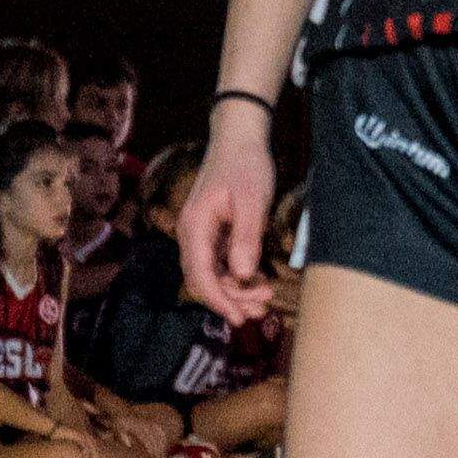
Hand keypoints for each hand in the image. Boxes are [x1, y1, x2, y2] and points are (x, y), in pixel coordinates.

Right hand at [178, 128, 278, 320]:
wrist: (239, 138)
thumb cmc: (245, 165)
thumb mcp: (252, 201)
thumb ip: (246, 238)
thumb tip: (241, 274)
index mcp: (195, 228)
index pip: (200, 276)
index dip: (219, 301)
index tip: (238, 318)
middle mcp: (192, 234)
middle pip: (204, 280)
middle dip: (231, 299)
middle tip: (261, 310)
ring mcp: (202, 234)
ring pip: (213, 274)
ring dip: (235, 290)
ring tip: (265, 299)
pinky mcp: (214, 232)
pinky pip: (220, 263)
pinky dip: (237, 276)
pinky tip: (257, 282)